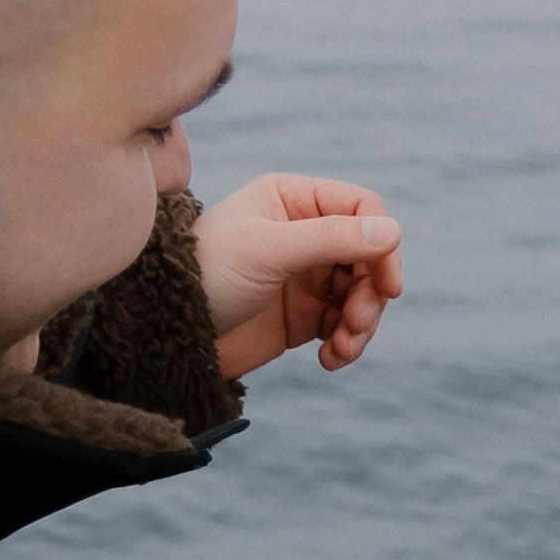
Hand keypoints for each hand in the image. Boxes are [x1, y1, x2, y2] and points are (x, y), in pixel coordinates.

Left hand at [194, 173, 404, 378]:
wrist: (166, 331)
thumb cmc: (206, 273)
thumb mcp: (269, 250)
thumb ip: (331, 238)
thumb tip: (392, 230)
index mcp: (293, 200)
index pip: (362, 209)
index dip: (382, 245)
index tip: (387, 285)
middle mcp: (305, 233)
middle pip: (368, 256)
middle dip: (371, 293)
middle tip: (358, 323)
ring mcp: (305, 275)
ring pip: (361, 294)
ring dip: (361, 324)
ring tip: (343, 348)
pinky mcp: (301, 315)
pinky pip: (343, 325)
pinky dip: (345, 343)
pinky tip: (330, 359)